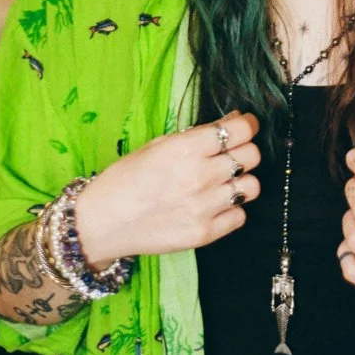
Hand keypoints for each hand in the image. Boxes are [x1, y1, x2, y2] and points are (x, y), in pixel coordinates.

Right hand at [75, 109, 260, 264]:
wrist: (102, 223)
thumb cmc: (126, 179)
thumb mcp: (158, 145)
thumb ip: (197, 134)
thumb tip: (233, 120)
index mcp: (185, 148)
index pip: (240, 130)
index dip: (248, 125)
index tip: (246, 126)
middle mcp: (200, 176)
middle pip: (252, 157)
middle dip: (245, 151)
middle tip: (232, 155)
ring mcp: (204, 207)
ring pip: (252, 187)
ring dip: (241, 182)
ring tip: (223, 183)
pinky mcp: (205, 233)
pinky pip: (240, 216)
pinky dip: (232, 210)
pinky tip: (214, 205)